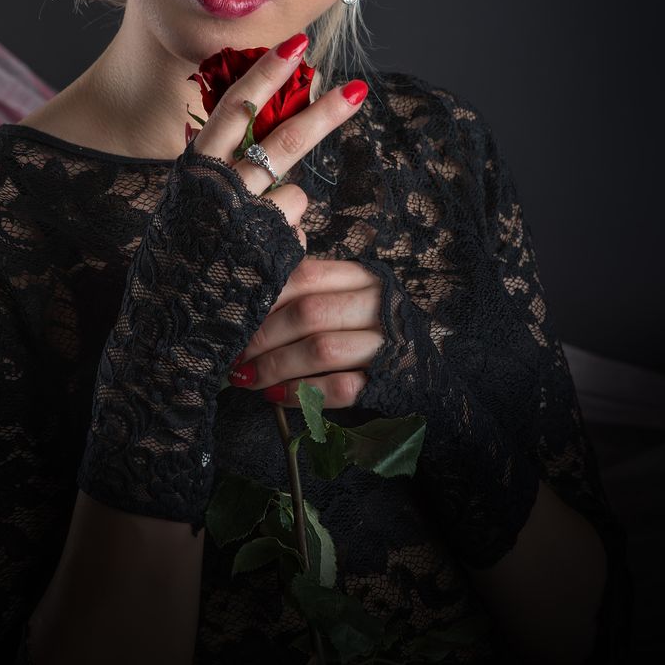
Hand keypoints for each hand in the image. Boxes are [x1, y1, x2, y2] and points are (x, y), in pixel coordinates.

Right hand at [190, 31, 369, 249]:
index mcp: (198, 167)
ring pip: (296, 195)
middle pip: (285, 140)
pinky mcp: (268, 253)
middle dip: (325, 112)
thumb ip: (220, 169)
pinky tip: (257, 264)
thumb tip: (257, 135)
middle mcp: (223, 188)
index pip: (236, 108)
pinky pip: (296, 237)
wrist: (167, 317)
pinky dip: (285, 247)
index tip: (297, 45)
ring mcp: (247, 221)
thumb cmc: (179, 254)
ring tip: (254, 236)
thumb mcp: (188, 201)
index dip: (267, 74)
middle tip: (357, 88)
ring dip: (287, 212)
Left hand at [227, 256, 385, 407]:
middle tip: (234, 357)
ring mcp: (385, 344)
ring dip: (276, 367)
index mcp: (360, 277)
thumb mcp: (347, 295)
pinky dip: (302, 394)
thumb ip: (311, 283)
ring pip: (322, 350)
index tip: (235, 320)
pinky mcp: (388, 381)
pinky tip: (276, 397)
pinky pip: (341, 388)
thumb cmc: (371, 326)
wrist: (429, 363)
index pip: (304, 276)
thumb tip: (268, 267)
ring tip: (248, 378)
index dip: (264, 298)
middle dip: (262, 338)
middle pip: (308, 313)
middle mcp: (376, 304)